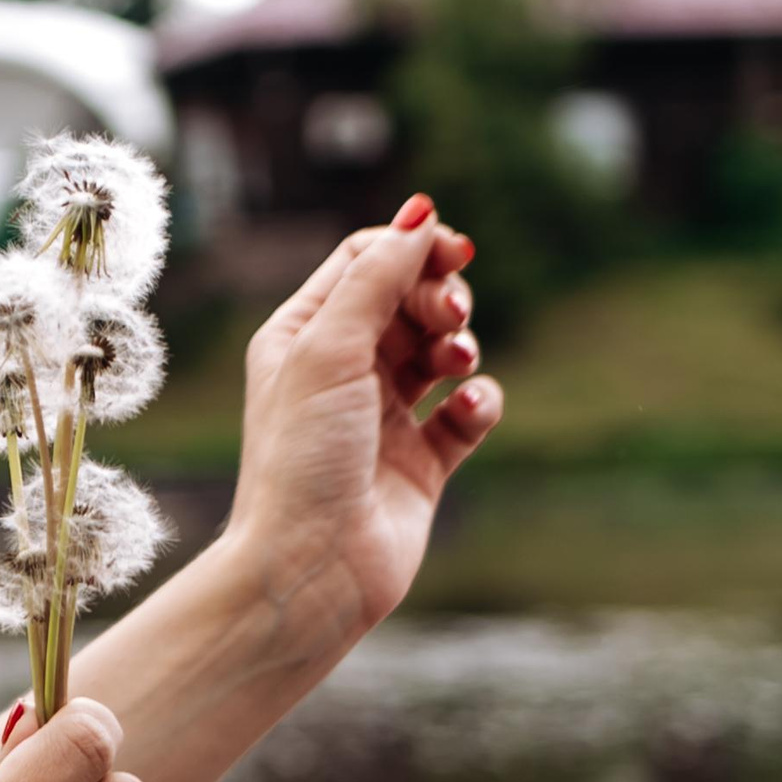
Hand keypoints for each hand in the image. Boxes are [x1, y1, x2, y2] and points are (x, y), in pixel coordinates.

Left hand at [222, 196, 503, 649]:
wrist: (312, 568)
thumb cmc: (303, 457)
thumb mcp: (329, 347)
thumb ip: (378, 275)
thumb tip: (421, 213)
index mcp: (304, 335)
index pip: (367, 261)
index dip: (413, 247)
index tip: (455, 252)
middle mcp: (343, 371)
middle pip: (411, 299)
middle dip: (442, 297)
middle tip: (451, 316)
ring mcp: (386, 416)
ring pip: (443, 351)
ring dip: (461, 344)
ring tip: (458, 363)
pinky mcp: (424, 462)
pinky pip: (468, 413)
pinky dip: (479, 403)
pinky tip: (470, 411)